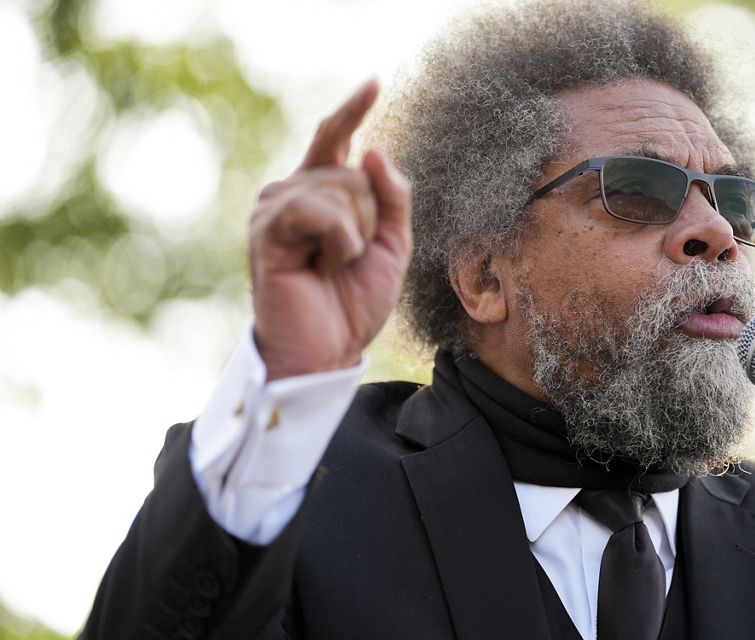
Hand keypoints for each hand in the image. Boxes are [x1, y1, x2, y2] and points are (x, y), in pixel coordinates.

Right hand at [249, 79, 412, 380]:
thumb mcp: (392, 245)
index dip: (352, 110)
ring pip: (343, 189)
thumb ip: (392, 197)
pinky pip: (322, 210)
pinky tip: (322, 266)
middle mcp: (292, 191)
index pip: (336, 140)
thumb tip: (372, 149)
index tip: (374, 81)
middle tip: (348, 260)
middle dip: (371, 220)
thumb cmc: (352, 302)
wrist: (326, 350)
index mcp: (320, 194)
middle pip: (355, 173)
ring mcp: (276, 206)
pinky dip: (340, 241)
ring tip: (332, 266)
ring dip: (356, 235)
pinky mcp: (269, 228)